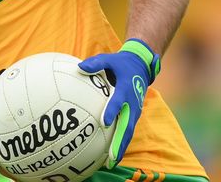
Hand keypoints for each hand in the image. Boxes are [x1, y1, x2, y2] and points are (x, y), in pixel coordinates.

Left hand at [78, 38, 160, 168]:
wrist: (140, 66)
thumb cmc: (119, 63)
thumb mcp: (109, 59)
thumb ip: (95, 63)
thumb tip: (80, 67)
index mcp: (125, 88)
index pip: (118, 101)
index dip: (112, 110)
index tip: (104, 121)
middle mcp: (132, 103)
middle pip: (127, 125)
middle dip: (120, 141)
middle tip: (112, 156)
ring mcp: (133, 110)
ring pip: (128, 131)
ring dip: (121, 146)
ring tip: (112, 162)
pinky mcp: (132, 115)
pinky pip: (126, 130)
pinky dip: (121, 142)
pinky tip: (111, 155)